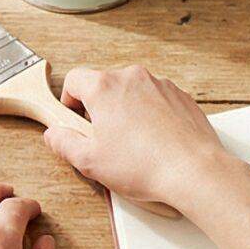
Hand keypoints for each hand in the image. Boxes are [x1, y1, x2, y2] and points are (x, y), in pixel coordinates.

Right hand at [51, 65, 243, 215]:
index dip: (69, 101)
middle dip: (99, 110)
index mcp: (104, 87)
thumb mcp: (90, 162)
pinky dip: (151, 116)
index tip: (75, 120)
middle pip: (104, 85)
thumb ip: (64, 143)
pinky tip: (154, 143)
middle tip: (102, 140)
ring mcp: (160, 85)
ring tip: (132, 146)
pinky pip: (156, 101)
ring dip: (126, 113)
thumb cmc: (144, 166)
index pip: (74, 80)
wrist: (194, 170)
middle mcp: (132, 78)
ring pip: (131, 93)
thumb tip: (55, 134)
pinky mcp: (180, 96)